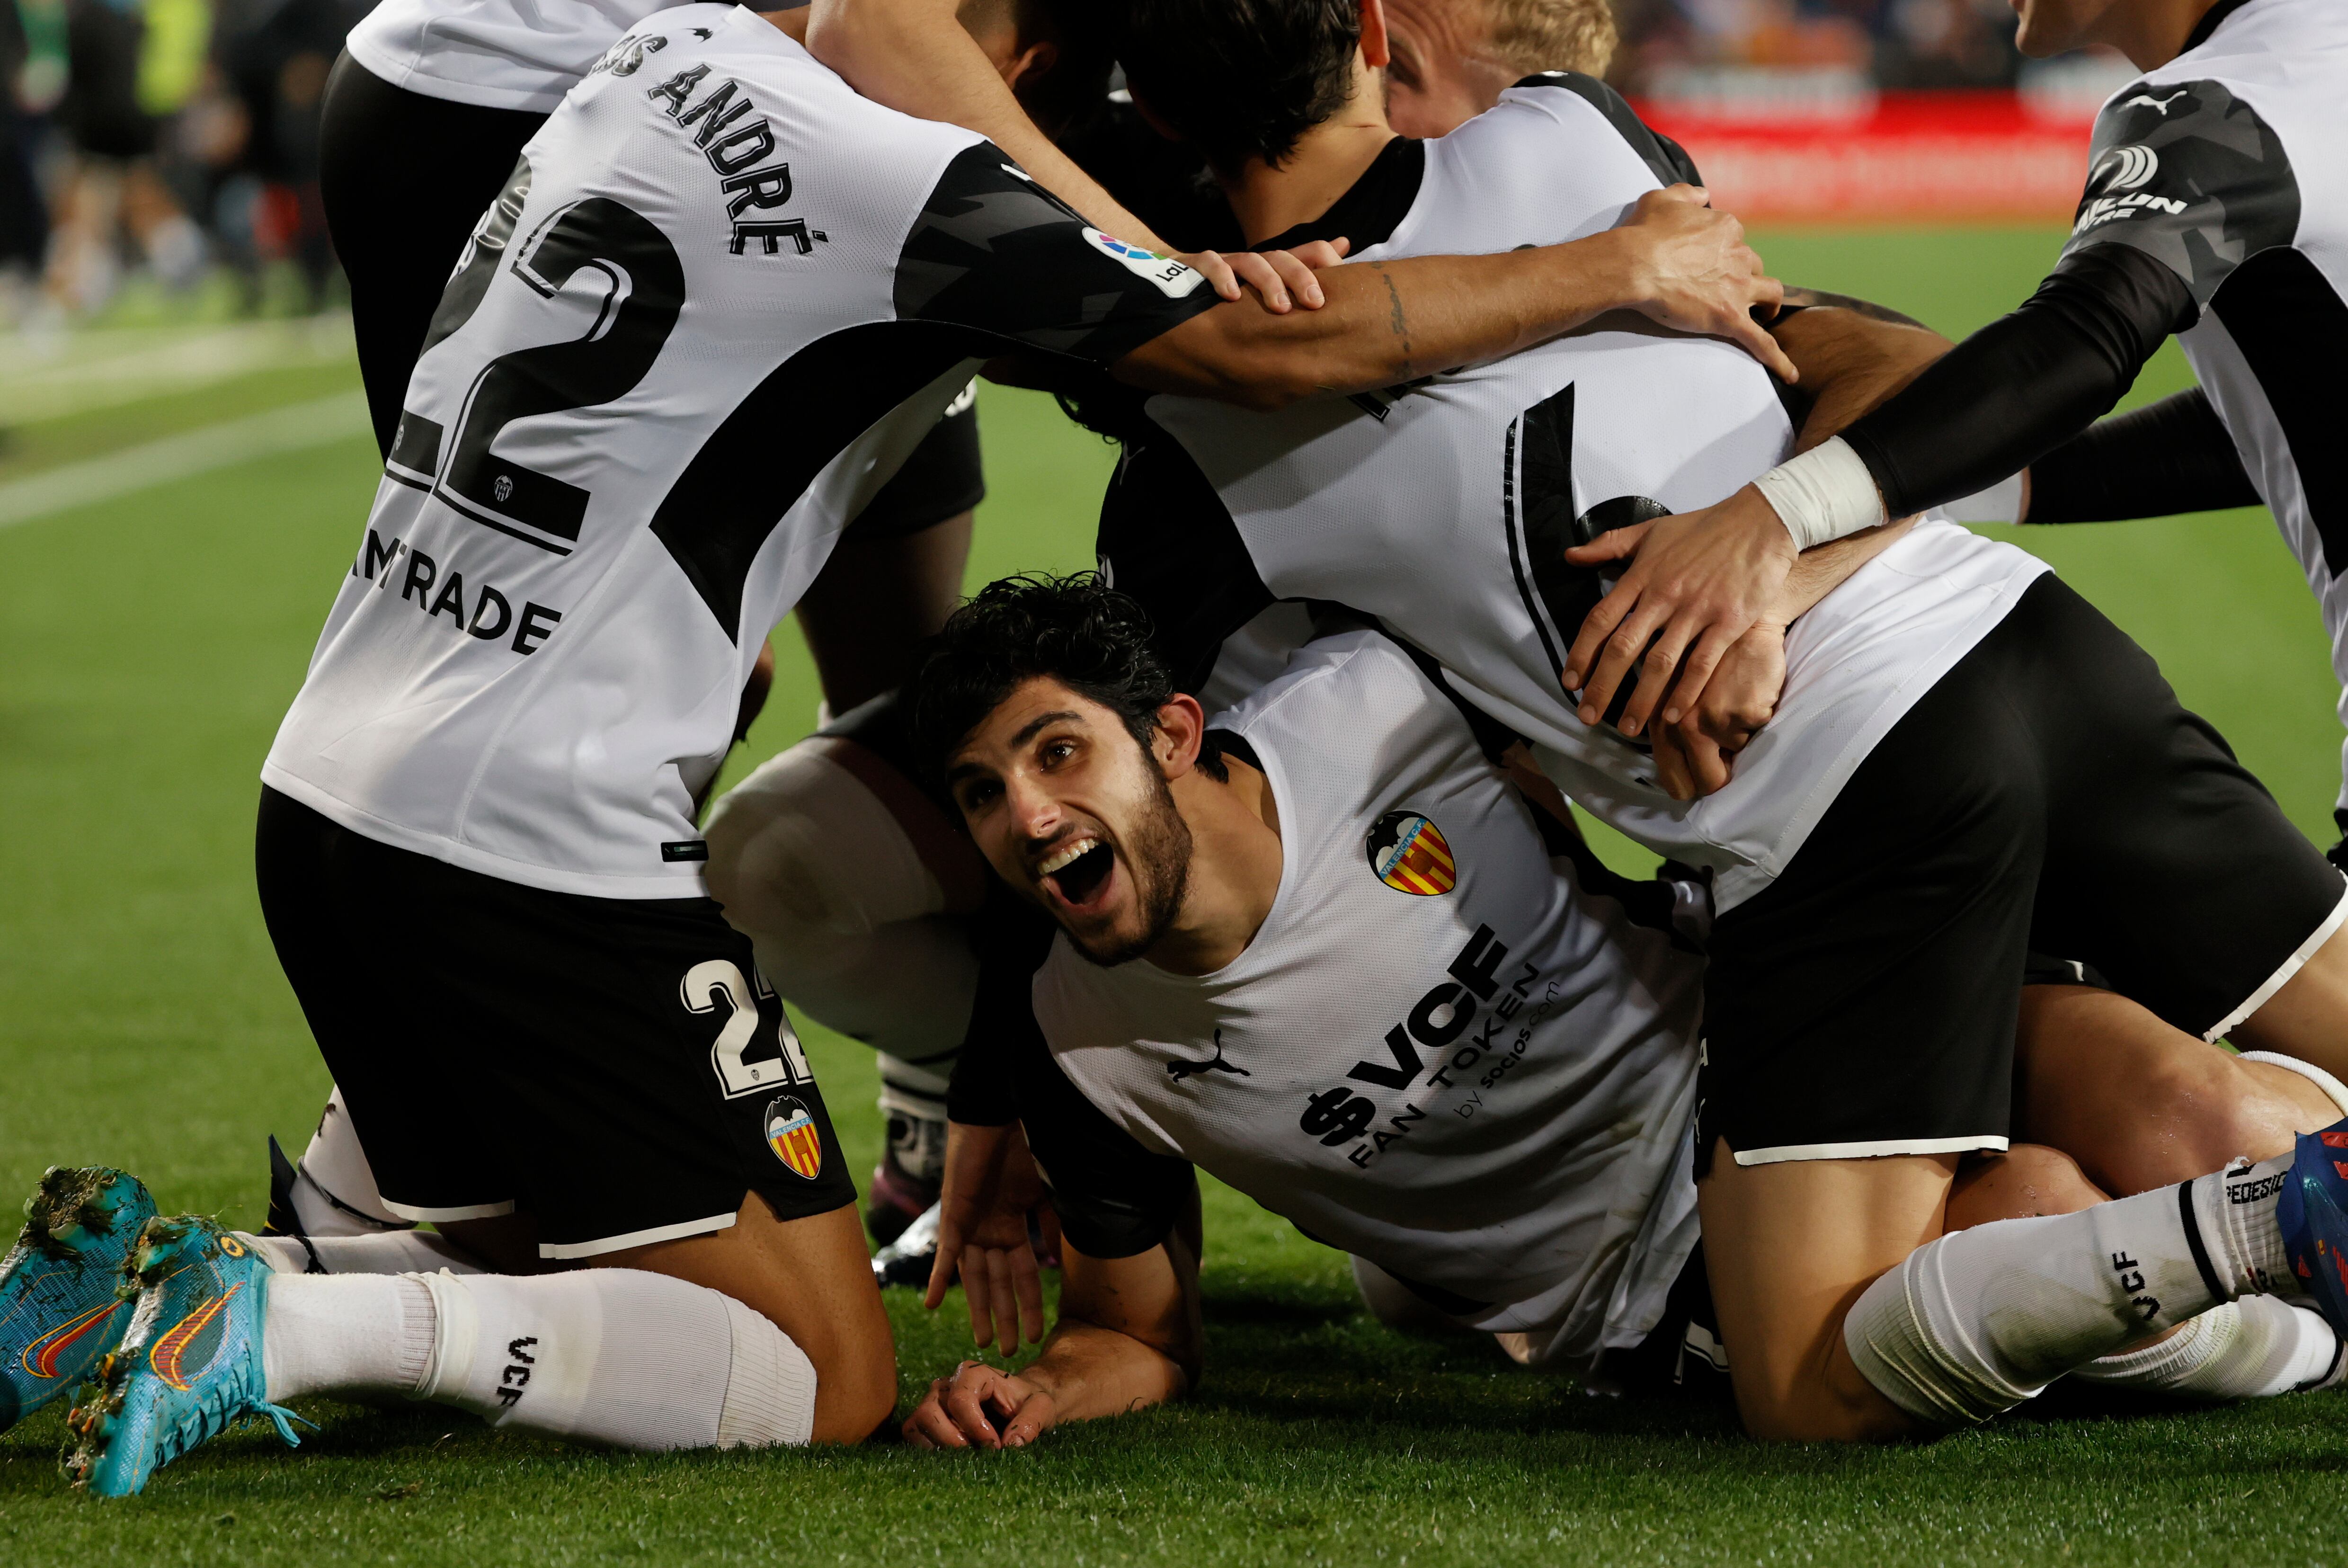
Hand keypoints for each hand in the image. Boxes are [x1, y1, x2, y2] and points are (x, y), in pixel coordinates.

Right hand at [904, 1360, 1058, 1449]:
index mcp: (973, 1373)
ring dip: (938, 1447)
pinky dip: (929, 1452)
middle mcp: (946, 1384)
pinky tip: (954, 1459)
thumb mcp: (1042, 1407)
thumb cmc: (1028, 1402)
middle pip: (929, 1412)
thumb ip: (1031, 1422)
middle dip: (952, 1441)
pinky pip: (913, 1436)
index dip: (975, 1428)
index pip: (960, 1400)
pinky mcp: (926, 1421)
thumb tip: (1011, 1444)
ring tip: (967, 1457)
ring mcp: (932, 1402)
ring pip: (916, 1425)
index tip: (995, 1446)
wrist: (1019, 1404)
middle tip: (978, 1455)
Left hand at [924, 1121, 1061, 1354]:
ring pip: (975, 1278)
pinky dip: (940, 1280)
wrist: (996, 1118)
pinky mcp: (953, 1218)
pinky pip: (945, 1255)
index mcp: (1012, 1228)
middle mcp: (990, 1233)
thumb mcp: (1043, 1192)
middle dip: (1003, 1317)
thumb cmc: (1022, 1148)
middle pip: (998, 1284)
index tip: (1035, 1334)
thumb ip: (1049, 1225)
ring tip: (981, 1339)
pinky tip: (933, 1305)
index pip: (1023, 1276)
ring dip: (977, 1309)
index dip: (1029, 1305)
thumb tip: (1055, 1259)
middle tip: (1007, 1351)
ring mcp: (970, 1228)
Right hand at [1182, 238, 1350, 312]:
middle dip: (1301, 277)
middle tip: (1315, 303)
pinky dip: (1221, 276)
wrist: (1170, 282)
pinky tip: (1231, 297)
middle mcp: (1252, 260)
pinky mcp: (1194, 266)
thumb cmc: (1228, 290)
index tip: (1343, 282)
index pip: (1307, 252)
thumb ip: (1305, 267)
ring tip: (1280, 308)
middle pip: (1282, 258)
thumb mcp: (1268, 287)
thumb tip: (1344, 243)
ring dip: (1268, 282)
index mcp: (1273, 266)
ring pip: (1251, 261)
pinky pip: (1209, 263)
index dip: (1326, 259)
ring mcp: (1224, 261)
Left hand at [1560, 484, 1796, 739]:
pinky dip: (1685, 692)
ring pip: (1660, 663)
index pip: (1600, 620)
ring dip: (1640, 700)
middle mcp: (1664, 596)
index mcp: (1641, 576)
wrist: (1761, 522)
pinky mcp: (1728, 622)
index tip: (1569, 682)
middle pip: (1623, 648)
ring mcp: (1697, 610)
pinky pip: (1702, 664)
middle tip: (1587, 716)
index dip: (1581, 653)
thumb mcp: (1651, 530)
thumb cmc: (1703, 528)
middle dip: (1602, 687)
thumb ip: (1609, 545)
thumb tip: (1570, 555)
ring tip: (1626, 729)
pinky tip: (1671, 716)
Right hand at [1611, 187, 1792, 382]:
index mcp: (1725, 228)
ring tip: (1765, 314)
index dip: (1725, 250)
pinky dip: (1777, 358)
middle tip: (1731, 288)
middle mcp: (1739, 255)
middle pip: (1754, 266)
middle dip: (1747, 276)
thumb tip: (1703, 195)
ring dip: (1769, 303)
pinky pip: (1761, 341)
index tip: (1711, 259)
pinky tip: (1790, 373)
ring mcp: (1738, 288)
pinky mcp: (1730, 317)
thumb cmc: (1643, 233)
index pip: (1736, 239)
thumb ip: (1687, 193)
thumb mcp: (1663, 198)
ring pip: (1770, 293)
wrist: (1634, 265)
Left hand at [1646, 622, 1784, 799]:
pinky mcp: (1742, 712)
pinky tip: (1750, 699)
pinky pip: (1752, 737)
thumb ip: (1669, 725)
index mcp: (1659, 717)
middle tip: (1726, 770)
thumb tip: (1676, 772)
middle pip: (1705, 782)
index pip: (1670, 773)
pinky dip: (1754, 726)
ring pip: (1734, 757)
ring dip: (1738, 746)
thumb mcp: (1677, 689)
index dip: (1685, 785)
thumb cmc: (1710, 659)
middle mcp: (1679, 721)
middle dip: (1716, 781)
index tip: (1695, 786)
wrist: (1744, 622)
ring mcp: (1712, 718)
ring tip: (1736, 717)